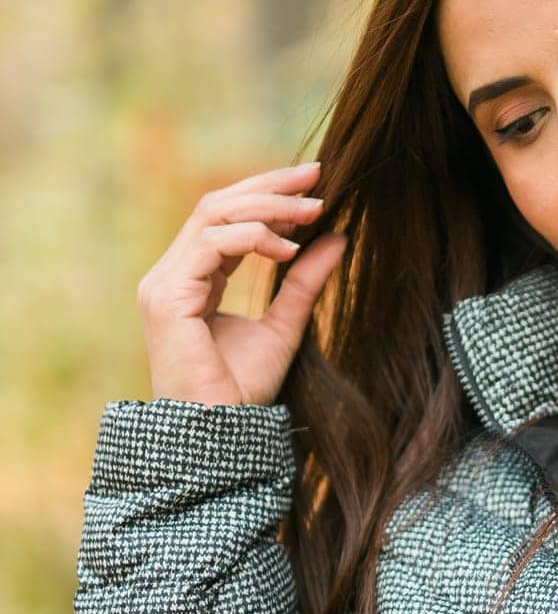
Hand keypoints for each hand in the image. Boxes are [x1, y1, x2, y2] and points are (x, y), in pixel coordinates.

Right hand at [136, 161, 346, 406]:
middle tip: (318, 176)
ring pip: (214, 215)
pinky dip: (254, 237)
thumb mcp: (286, 325)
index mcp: (191, 278)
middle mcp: (171, 275)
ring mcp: (163, 284)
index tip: (316, 182)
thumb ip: (306, 281)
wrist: (221, 436)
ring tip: (314, 212)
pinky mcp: (168, 298)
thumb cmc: (244, 392)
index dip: (269, 193)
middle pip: (217, 204)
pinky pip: (212, 245)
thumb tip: (337, 236)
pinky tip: (289, 248)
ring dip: (269, 206)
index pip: (226, 216)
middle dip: (270, 185)